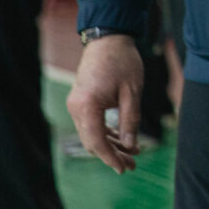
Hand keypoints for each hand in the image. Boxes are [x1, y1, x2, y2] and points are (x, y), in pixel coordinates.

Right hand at [66, 34, 143, 173]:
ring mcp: (76, 105)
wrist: (108, 39)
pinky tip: (122, 141)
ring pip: (92, 134)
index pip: (96, 141)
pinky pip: (92, 125)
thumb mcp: (133, 92)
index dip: (110, 157)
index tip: (124, 169)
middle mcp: (76, 108)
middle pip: (92, 141)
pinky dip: (106, 134)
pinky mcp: (81, 103)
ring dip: (110, 145)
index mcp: (87, 106)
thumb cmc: (123, 62)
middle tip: (133, 165)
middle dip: (112, 155)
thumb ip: (130, 120)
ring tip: (132, 156)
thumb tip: (130, 146)